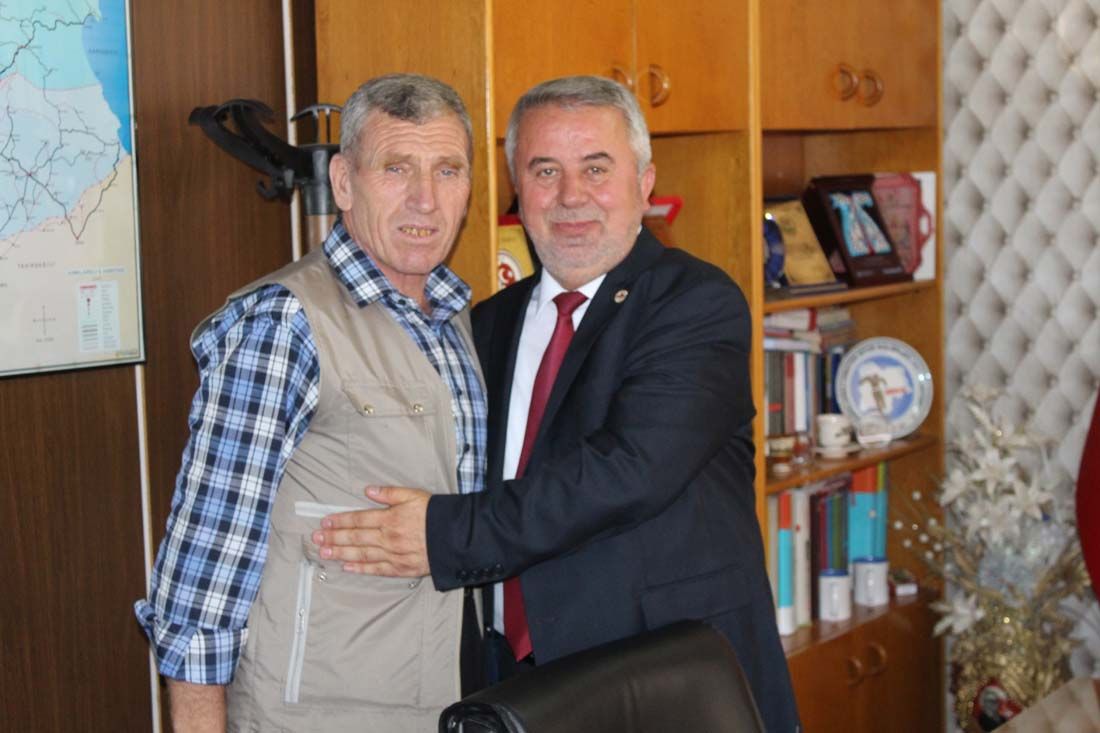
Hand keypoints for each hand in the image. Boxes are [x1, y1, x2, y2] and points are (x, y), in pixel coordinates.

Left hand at [312, 486, 430, 576]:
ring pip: (361, 554)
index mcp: (390, 518)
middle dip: (334, 537)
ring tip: (324, 552)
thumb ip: (390, 493)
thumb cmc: (436, 514)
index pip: (359, 519)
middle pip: (356, 538)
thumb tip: (369, 490)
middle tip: (316, 538)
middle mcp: (388, 537)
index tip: (325, 521)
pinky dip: (360, 569)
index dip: (341, 520)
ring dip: (341, 553)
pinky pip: (376, 569)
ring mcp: (393, 554)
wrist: (456, 537)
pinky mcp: (401, 568)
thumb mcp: (414, 495)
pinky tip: (347, 567)